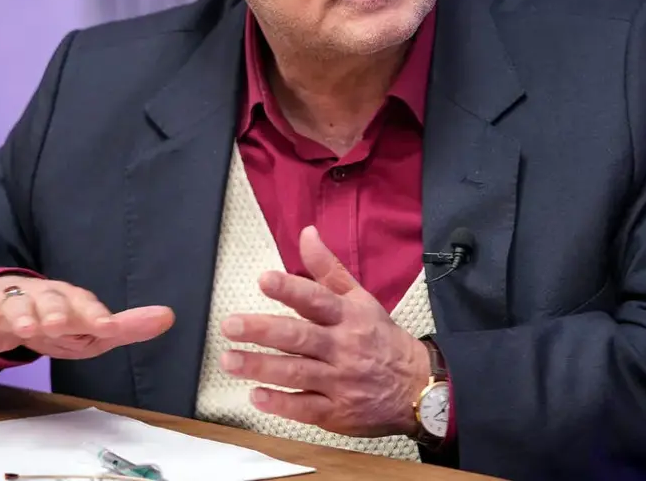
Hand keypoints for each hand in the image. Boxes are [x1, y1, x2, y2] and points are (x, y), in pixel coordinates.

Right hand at [0, 276, 174, 359]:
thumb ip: (127, 326)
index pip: (87, 303)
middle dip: (55, 312)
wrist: (12, 305)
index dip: (95, 314)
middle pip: (52, 300)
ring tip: (25, 330)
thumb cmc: (61, 319)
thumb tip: (168, 317)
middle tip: (56, 326)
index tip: (106, 326)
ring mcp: (15, 301)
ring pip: (17, 305)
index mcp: (74, 299)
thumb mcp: (93, 328)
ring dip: (21, 317)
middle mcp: (46, 295)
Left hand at [219, 226, 430, 437]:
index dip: (290, 289)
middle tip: (230, 325)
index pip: (317, 300)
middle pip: (300, 337)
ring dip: (261, 367)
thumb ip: (329, 269)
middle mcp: (343, 347)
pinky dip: (280, 403)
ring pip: (296, 373)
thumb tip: (306, 233)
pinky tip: (255, 396)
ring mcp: (339, 382)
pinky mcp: (336, 412)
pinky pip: (305, 408)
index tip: (264, 280)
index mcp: (348, 316)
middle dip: (263, 331)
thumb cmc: (379, 338)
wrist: (416, 387)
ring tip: (229, 360)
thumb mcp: (360, 299)